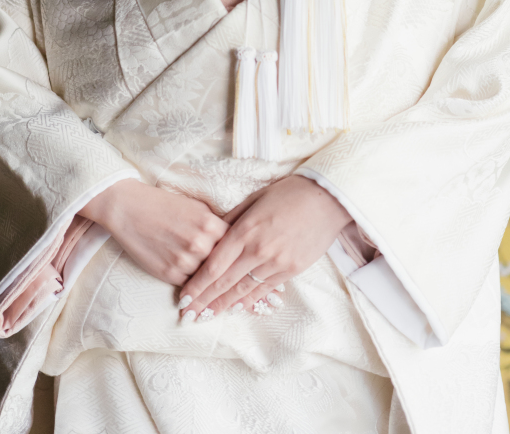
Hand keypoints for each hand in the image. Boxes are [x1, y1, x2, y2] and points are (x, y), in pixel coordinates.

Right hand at [81, 180, 228, 286]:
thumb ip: (215, 224)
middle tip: (225, 268)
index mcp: (209, 224)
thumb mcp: (196, 207)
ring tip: (202, 269)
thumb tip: (232, 240)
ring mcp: (184, 261)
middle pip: (222, 263)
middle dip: (223, 265)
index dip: (235, 249)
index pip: (234, 244)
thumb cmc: (163, 204)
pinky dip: (190, 279)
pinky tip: (186, 270)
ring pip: (206, 276)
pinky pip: (189, 283)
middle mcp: (200, 244)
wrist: (129, 209)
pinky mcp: (169, 274)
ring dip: (205, 274)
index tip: (237, 253)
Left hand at [178, 175, 349, 320]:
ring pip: (243, 291)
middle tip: (188, 315)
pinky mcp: (292, 270)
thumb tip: (212, 235)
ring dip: (223, 306)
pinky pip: (265, 290)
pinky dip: (248, 301)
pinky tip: (236, 308)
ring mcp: (276, 263)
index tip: (183, 297)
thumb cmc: (288, 193)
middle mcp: (258, 250)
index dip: (197, 285)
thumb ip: (232, 219)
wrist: (327, 199)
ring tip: (206, 316)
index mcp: (245, 230)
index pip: (214, 265)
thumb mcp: (254, 199)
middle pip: (225, 282)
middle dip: (204, 301)